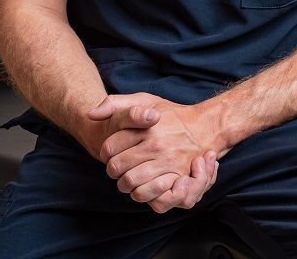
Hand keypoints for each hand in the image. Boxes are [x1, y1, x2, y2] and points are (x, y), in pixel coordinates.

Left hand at [88, 94, 223, 210]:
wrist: (205, 126)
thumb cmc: (171, 114)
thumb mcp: (144, 99)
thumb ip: (115, 103)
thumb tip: (91, 114)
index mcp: (146, 127)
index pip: (110, 147)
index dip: (104, 153)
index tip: (107, 154)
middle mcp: (157, 145)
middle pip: (117, 167)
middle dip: (112, 171)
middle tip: (115, 169)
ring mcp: (169, 163)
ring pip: (133, 184)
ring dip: (125, 185)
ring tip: (126, 180)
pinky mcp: (181, 178)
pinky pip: (155, 198)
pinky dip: (144, 196)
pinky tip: (142, 188)